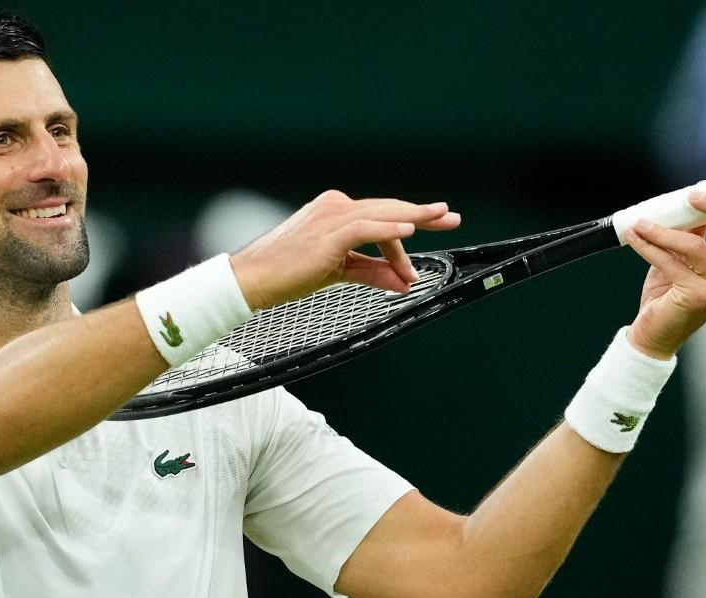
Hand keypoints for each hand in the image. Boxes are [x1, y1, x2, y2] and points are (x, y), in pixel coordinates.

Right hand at [229, 189, 460, 309]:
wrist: (253, 279)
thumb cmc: (288, 274)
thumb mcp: (339, 271)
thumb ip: (372, 272)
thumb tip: (403, 282)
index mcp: (336, 212)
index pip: (381, 216)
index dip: (410, 224)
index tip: (436, 225)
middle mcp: (335, 208)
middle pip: (388, 209)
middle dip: (422, 215)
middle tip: (451, 217)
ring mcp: (331, 218)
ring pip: (381, 215)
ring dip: (413, 219)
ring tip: (440, 219)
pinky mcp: (328, 234)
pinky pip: (365, 229)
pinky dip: (388, 230)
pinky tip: (409, 232)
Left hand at [623, 191, 705, 358]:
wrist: (652, 333)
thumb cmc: (667, 294)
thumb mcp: (680, 256)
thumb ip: (690, 231)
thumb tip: (691, 200)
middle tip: (695, 193)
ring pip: (696, 245)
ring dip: (664, 231)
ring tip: (641, 223)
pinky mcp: (698, 297)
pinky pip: (671, 262)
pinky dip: (649, 246)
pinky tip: (635, 236)